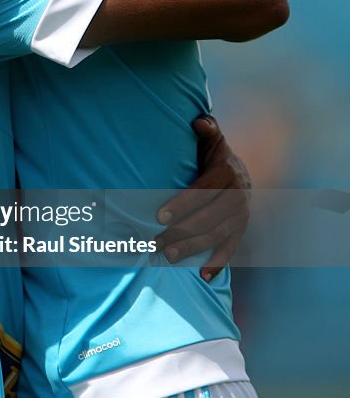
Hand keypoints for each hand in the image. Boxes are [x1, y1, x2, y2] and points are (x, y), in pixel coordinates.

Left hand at [155, 115, 250, 279]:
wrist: (242, 171)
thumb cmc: (215, 155)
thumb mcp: (213, 140)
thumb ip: (207, 130)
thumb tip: (198, 121)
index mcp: (226, 173)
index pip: (203, 191)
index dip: (182, 204)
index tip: (159, 216)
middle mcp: (238, 196)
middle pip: (208, 218)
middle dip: (181, 232)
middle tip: (155, 243)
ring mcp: (241, 215)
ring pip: (217, 235)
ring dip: (193, 248)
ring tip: (168, 257)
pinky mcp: (241, 229)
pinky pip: (231, 248)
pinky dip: (218, 263)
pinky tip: (203, 276)